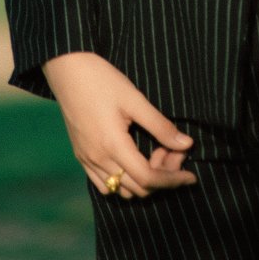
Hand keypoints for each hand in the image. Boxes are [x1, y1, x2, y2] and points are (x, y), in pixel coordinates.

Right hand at [43, 51, 197, 198]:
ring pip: (120, 189)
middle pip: (137, 188)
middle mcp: (98, 159)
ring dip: (143, 180)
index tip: (191, 177)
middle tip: (174, 152)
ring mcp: (86, 160)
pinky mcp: (81, 156)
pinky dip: (123, 181)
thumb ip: (160, 126)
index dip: (172, 180)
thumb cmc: (102, 80)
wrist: (67, 69)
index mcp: (113, 146)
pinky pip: (104, 184)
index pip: (148, 178)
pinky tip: (134, 161)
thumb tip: (186, 144)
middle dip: (161, 177)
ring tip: (155, 153)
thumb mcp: (135, 99)